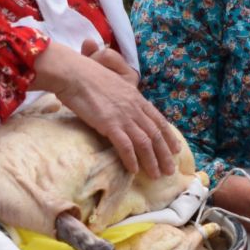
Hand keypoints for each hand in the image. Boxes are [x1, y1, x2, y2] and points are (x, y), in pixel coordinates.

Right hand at [33, 41, 177, 177]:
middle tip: (170, 170)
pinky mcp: (109, 124)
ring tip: (156, 175)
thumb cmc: (87, 76)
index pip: (158, 120)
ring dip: (152, 161)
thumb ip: (123, 97)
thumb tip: (123, 106)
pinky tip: (134, 170)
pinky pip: (125, 146)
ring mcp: (123, 116)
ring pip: (144, 142)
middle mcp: (134, 107)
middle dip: (165, 154)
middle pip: (155, 134)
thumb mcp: (114, 84)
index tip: (176, 149)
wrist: (74, 73)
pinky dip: (131, 159)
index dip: (169, 136)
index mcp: (136, 97)